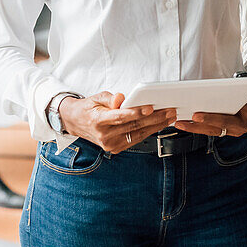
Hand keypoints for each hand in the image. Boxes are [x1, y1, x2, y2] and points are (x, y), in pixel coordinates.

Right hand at [59, 91, 176, 153]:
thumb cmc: (89, 108)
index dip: (136, 112)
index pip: (120, 117)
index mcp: (98, 121)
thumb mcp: (96, 97)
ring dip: (156, 126)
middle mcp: (104, 136)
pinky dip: (149, 131)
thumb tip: (121, 98)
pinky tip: (160, 124)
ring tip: (170, 116)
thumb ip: (110, 98)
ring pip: (138, 134)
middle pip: (133, 126)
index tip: (150, 107)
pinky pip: (136, 139)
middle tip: (170, 110)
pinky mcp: (116, 148)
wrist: (76, 123)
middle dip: (154, 118)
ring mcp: (110, 145)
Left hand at [174, 75, 246, 137]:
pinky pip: (208, 130)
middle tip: (182, 120)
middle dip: (198, 124)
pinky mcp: (223, 130)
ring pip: (209, 131)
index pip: (227, 119)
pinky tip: (182, 122)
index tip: (197, 114)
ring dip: (193, 128)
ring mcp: (230, 131)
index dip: (211, 118)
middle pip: (215, 128)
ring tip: (177, 122)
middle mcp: (239, 128)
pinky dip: (196, 127)